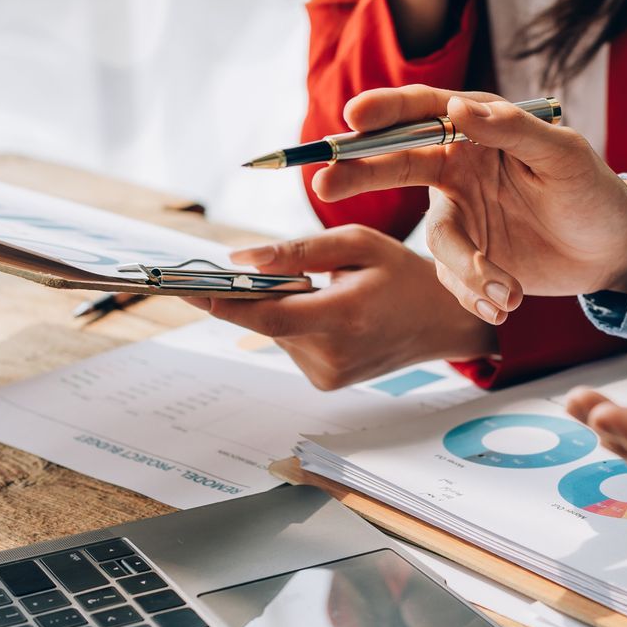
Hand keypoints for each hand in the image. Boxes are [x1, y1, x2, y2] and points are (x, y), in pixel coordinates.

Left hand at [185, 226, 495, 389]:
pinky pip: (292, 343)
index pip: (267, 316)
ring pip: (277, 332)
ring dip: (283, 305)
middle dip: (257, 291)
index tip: (183, 287)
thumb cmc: (404, 275)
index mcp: (344, 318)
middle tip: (265, 266)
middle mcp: (332, 356)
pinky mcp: (326, 382)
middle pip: (267, 322)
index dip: (223, 302)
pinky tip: (330, 310)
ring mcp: (329, 375)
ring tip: (326, 288)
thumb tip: (239, 258)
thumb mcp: (357, 244)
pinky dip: (297, 322)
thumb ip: (297, 252)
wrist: (443, 321)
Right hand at [313, 86, 626, 324]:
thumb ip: (512, 130)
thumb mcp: (563, 155)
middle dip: (359, 173)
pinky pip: (452, 278)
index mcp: (479, 131)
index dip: (386, 111)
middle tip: (324, 183)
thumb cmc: (592, 190)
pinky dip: (475, 293)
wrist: (611, 250)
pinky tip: (507, 302)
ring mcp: (461, 214)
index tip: (353, 117)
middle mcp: (459, 168)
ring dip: (465, 270)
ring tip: (506, 293)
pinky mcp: (468, 257)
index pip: (424, 112)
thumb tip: (458, 108)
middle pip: (397, 164)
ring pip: (436, 243)